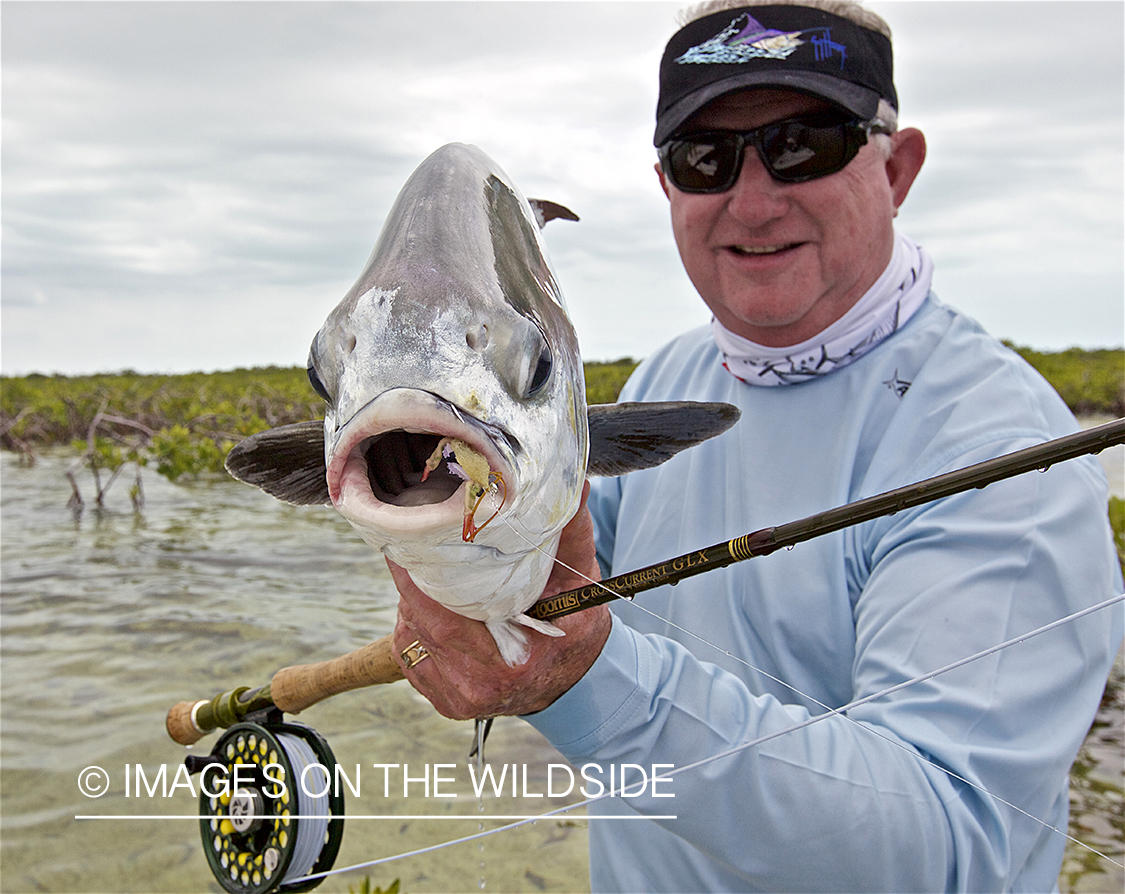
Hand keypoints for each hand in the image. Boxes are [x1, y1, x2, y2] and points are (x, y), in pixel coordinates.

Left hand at [390, 481, 610, 718]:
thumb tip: (575, 485)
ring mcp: (460, 699)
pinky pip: (410, 657)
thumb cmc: (576, 623)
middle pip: (422, 624)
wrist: (577, 682)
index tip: (406, 540)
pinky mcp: (447, 703)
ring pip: (410, 639)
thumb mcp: (580, 578)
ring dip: (411, 602)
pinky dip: (414, 628)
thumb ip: (570, 533)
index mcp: (514, 659)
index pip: (446, 616)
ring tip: (427, 575)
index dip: (419, 578)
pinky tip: (433, 611)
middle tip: (407, 544)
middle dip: (410, 582)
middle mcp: (481, 686)